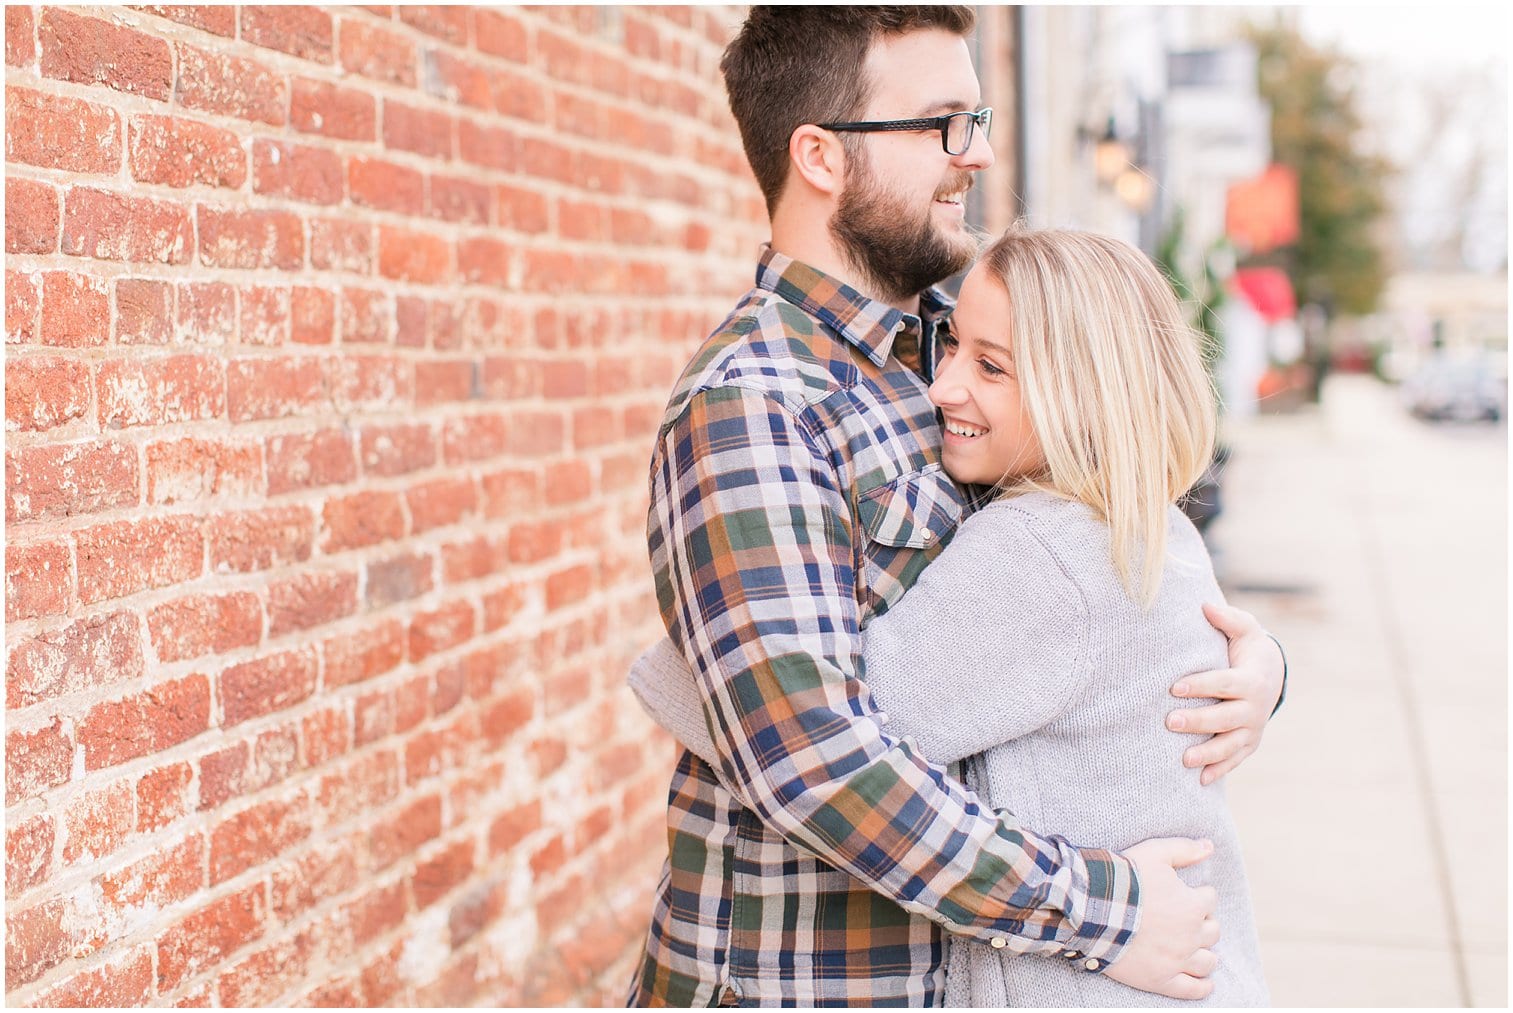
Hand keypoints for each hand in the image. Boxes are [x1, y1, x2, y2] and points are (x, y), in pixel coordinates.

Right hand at [1104, 837, 1219, 999]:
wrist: (1092, 909)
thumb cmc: (1124, 879)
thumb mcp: (1154, 853)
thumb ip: (1184, 849)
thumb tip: (1210, 846)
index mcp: (1192, 905)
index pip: (1209, 899)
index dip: (1197, 895)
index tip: (1184, 894)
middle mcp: (1191, 935)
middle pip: (1212, 931)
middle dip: (1202, 923)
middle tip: (1185, 919)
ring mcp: (1177, 960)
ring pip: (1207, 961)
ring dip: (1205, 953)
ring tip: (1195, 948)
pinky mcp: (1162, 980)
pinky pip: (1192, 989)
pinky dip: (1203, 987)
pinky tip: (1206, 983)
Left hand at [1166, 603, 1284, 784]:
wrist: (1271, 673)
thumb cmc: (1247, 649)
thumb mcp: (1244, 630)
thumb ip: (1228, 620)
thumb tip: (1205, 606)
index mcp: (1250, 680)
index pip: (1224, 683)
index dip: (1201, 685)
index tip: (1174, 686)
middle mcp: (1254, 707)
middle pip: (1225, 717)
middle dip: (1198, 721)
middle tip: (1169, 721)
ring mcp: (1253, 728)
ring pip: (1231, 744)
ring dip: (1208, 753)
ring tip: (1183, 759)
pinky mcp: (1250, 743)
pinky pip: (1235, 759)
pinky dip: (1220, 770)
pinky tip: (1200, 780)